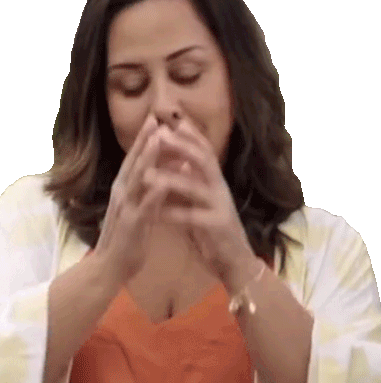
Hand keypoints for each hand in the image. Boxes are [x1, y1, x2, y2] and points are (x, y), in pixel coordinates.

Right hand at [95, 114, 173, 283]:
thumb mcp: (140, 211)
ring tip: (158, 139)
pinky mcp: (132, 224)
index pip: (135, 160)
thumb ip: (152, 193)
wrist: (109, 268)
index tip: (155, 121)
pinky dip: (153, 193)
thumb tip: (168, 174)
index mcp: (124, 190)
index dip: (144, 140)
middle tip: (155, 119)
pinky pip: (144, 207)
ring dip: (147, 158)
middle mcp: (121, 193)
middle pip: (134, 162)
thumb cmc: (126, 239)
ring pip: (137, 179)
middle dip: (145, 140)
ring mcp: (125, 207)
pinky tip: (163, 182)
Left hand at [143, 120, 254, 278]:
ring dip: (170, 180)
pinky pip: (192, 217)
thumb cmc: (215, 230)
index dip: (191, 136)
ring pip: (196, 188)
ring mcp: (220, 207)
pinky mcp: (218, 226)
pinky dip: (173, 214)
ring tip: (147, 175)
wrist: (235, 261)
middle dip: (182, 146)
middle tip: (160, 135)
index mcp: (215, 182)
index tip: (171, 121)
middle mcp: (220, 189)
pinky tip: (156, 213)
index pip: (204, 152)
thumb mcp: (204, 202)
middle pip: (204, 160)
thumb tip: (182, 161)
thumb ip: (195, 183)